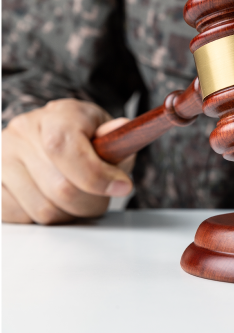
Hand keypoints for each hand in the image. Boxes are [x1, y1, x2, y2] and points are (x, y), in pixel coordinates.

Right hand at [2, 99, 135, 223]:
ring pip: (43, 210)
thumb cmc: (88, 137)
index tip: (123, 186)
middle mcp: (23, 132)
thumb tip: (121, 129)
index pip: (64, 148)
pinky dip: (45, 218)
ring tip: (79, 198)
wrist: (56, 136)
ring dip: (70, 214)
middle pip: (61, 188)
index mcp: (58, 114)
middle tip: (102, 197)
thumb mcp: (110, 133)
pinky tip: (54, 201)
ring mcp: (2, 157)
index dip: (97, 175)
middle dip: (92, 202)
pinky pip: (21, 217)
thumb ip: (119, 139)